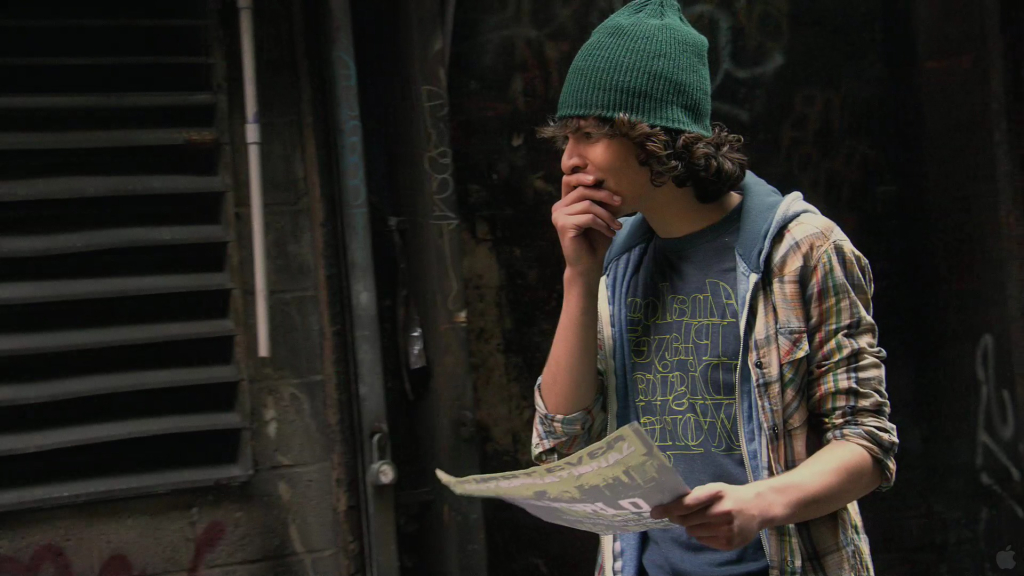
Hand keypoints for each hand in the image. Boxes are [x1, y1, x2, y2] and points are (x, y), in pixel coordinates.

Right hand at [551, 173, 621, 275]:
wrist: (588, 266)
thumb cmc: (595, 241)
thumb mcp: (600, 216)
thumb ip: (599, 200)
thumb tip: (610, 181)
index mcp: (564, 203)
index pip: (570, 180)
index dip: (583, 175)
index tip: (602, 178)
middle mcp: (558, 207)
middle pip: (582, 190)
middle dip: (604, 195)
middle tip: (621, 202)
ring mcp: (558, 216)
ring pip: (588, 204)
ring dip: (607, 215)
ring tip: (617, 226)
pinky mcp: (563, 225)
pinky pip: (588, 218)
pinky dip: (603, 225)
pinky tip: (611, 233)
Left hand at [650, 483, 768, 551]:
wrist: (757, 508)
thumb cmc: (730, 496)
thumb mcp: (714, 488)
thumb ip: (695, 496)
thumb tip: (670, 505)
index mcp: (716, 493)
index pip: (686, 504)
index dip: (668, 509)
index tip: (654, 512)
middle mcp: (721, 512)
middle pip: (685, 520)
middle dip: (678, 517)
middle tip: (677, 515)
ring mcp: (725, 529)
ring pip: (692, 531)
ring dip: (691, 526)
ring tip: (703, 520)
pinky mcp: (728, 543)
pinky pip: (702, 540)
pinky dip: (701, 534)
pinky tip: (711, 528)